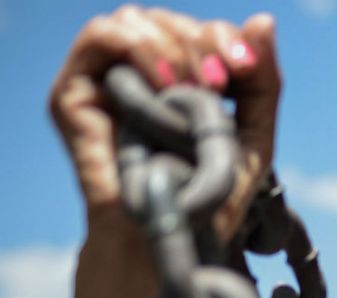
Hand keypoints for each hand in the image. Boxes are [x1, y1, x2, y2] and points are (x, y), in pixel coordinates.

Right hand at [49, 5, 281, 242]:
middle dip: (200, 40)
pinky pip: (98, 37)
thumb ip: (262, 81)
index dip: (224, 38)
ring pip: (134, 20)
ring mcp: (105, 82)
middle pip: (169, 21)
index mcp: (181, 80)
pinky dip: (135, 45)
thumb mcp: (251, 134)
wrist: (172, 236)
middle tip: (218, 81)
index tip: (243, 68)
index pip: (200, 31)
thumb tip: (263, 19)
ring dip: (170, 44)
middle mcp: (141, 75)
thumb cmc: (212, 197)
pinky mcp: (73, 93)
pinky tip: (162, 81)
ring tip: (189, 85)